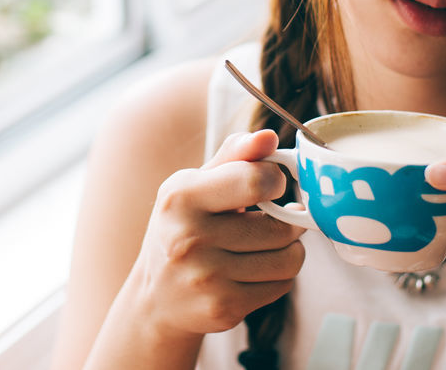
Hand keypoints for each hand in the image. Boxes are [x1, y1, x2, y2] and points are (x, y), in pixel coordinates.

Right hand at [129, 129, 305, 338]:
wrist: (156, 297)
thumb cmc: (183, 228)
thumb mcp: (197, 185)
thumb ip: (235, 155)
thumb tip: (269, 137)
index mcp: (181, 196)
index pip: (255, 181)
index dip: (275, 180)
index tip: (270, 184)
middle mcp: (188, 238)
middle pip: (280, 226)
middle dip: (288, 220)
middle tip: (274, 218)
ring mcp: (206, 278)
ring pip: (289, 258)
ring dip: (288, 249)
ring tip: (266, 244)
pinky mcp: (223, 309)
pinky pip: (282, 285)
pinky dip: (278, 276)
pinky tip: (255, 269)